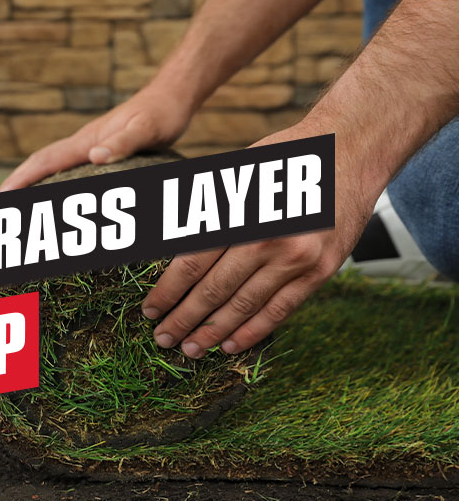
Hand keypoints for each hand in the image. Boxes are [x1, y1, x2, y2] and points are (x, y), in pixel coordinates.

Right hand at [0, 84, 192, 191]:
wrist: (172, 96)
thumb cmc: (162, 114)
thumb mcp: (147, 130)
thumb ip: (122, 143)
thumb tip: (95, 156)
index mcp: (87, 141)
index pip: (46, 161)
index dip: (22, 178)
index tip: (1, 195)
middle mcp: (83, 142)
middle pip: (41, 163)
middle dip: (18, 181)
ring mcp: (89, 145)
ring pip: (51, 164)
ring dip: (31, 179)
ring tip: (16, 199)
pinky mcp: (99, 148)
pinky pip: (67, 165)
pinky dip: (51, 177)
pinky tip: (54, 188)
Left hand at [141, 121, 377, 357]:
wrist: (350, 151)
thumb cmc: (284, 158)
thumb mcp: (236, 172)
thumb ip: (204, 211)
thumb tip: (161, 244)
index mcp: (238, 211)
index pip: (191, 262)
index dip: (167, 291)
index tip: (150, 310)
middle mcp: (266, 237)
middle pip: (214, 290)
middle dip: (184, 318)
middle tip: (163, 338)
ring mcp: (296, 258)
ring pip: (244, 306)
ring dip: (213, 332)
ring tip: (190, 348)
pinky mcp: (320, 271)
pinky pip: (280, 310)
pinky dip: (253, 330)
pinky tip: (230, 345)